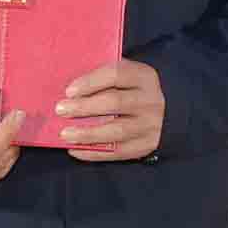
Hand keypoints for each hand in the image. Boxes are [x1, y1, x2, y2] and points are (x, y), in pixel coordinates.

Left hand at [48, 57, 167, 163]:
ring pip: (116, 130)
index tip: (69, 91)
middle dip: (84, 107)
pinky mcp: (145, 145)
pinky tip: (75, 150)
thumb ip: (103, 77)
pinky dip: (94, 152)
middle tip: (60, 110)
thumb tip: (69, 89)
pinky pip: (118, 152)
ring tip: (65, 134)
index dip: (91, 82)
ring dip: (88, 133)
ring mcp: (150, 125)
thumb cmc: (134, 91)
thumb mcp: (127, 76)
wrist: (167, 115)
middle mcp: (150, 101)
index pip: (116, 75)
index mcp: (144, 77)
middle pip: (115, 102)